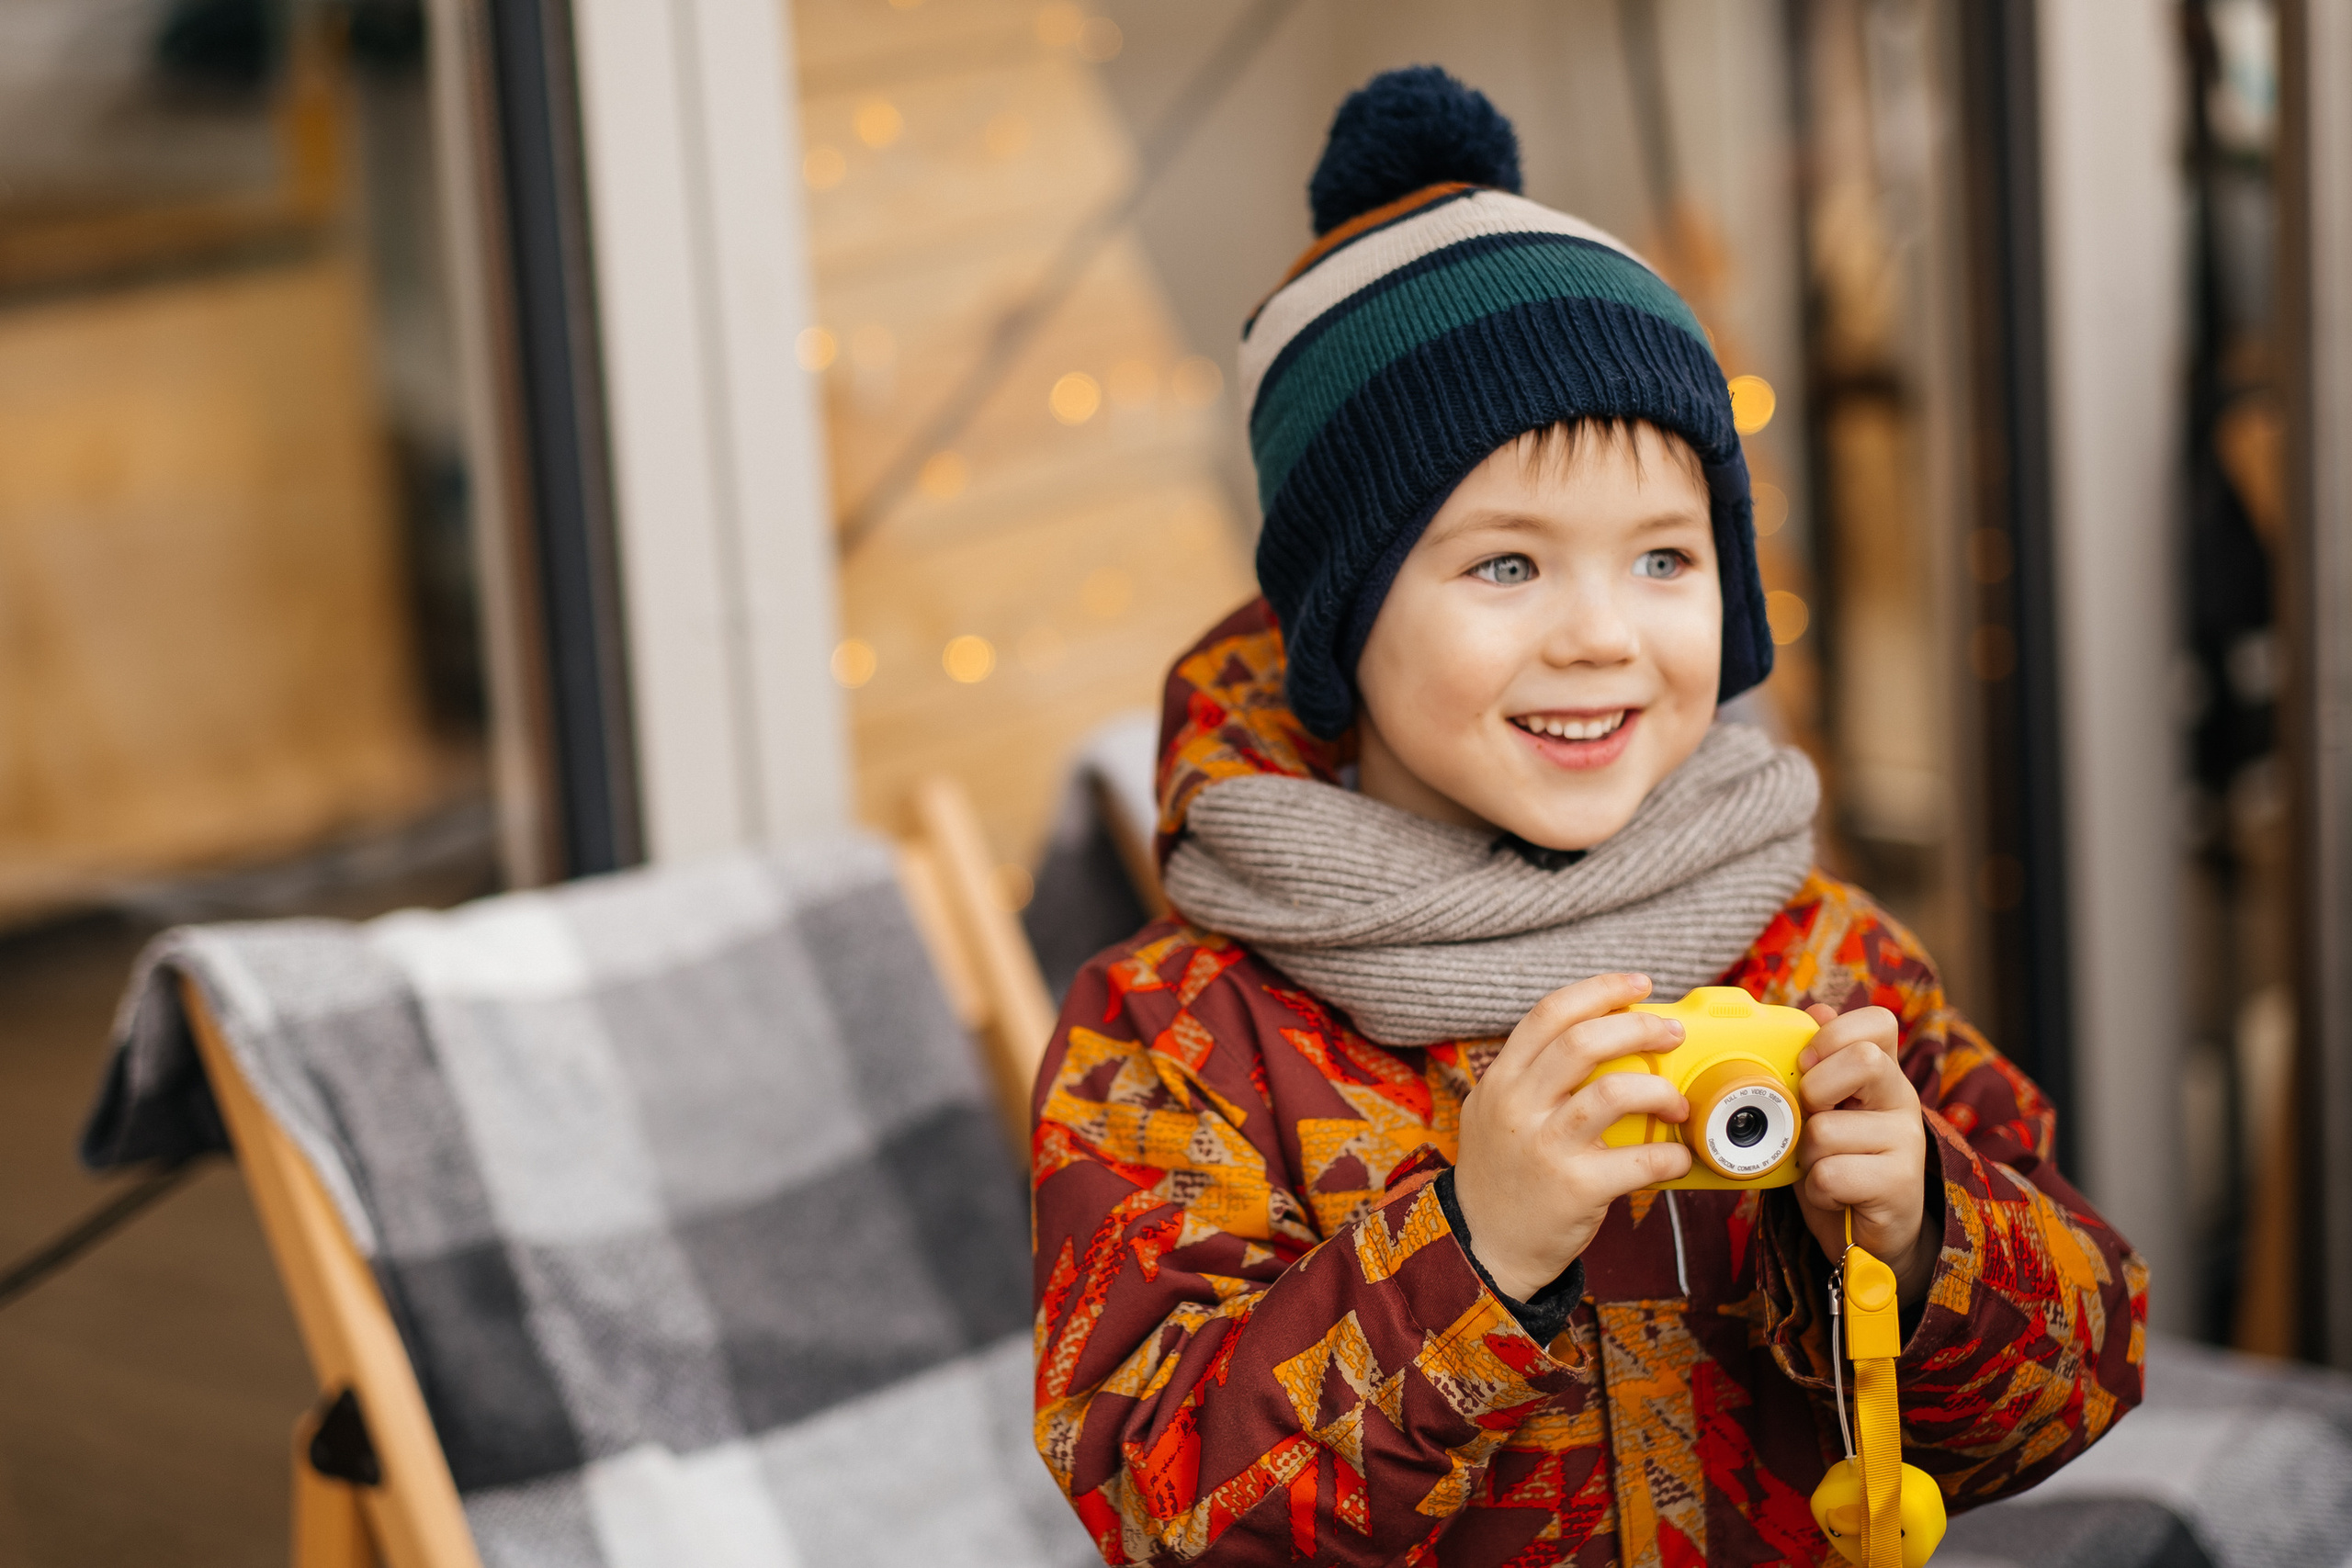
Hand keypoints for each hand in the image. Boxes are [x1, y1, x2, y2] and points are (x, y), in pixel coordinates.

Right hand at [1453, 973, 1693, 1300]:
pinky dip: (1670, 1155)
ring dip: (1660, 1089)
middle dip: (1639, 1028)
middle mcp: (1517, 1106)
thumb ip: (1530, 1077)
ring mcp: (1545, 1146)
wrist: (1482, 1247)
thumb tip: (1598, 1040)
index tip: (1638, 986)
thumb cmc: (1501, 1176)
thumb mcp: (1492, 1113)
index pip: (1549, 1014)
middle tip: (1672, 1033)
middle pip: (1584, 1042)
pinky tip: (1677, 1157)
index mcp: (1500, 1080)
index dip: (1600, 990)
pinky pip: (1639, 1159)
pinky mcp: (1575, 1188)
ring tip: (1677, 1100)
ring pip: (1614, 1092)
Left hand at [1792, 1004, 1936, 1305]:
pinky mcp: (1901, 1184)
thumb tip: (1817, 1010)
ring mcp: (1907, 1142)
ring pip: (1827, 1129)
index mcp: (1882, 1073)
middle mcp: (1902, 1100)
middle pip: (1863, 1060)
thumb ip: (1818, 1065)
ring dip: (1807, 1156)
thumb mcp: (1822, 1110)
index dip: (1834, 1034)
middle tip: (1810, 1119)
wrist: (1868, 1235)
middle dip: (1815, 1091)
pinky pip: (1831, 1174)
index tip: (1807, 1063)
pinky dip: (1817, 1189)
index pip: (1877, 1023)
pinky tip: (1834, 1194)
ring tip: (1823, 1167)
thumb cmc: (1840, 1164)